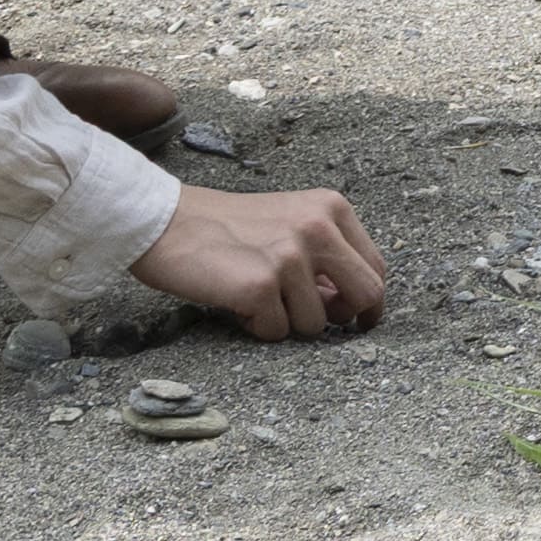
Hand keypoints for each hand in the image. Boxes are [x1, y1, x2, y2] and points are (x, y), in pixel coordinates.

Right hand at [140, 183, 390, 340]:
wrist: (165, 221)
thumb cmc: (225, 227)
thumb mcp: (288, 223)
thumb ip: (324, 256)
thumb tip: (347, 305)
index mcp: (331, 209)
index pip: (375, 266)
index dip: (369, 299)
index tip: (359, 318)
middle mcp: (318, 228)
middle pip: (367, 294)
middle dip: (348, 319)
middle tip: (320, 323)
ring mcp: (290, 257)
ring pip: (316, 323)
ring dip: (287, 322)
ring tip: (256, 296)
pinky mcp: (260, 286)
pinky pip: (277, 331)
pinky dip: (256, 326)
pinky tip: (236, 300)